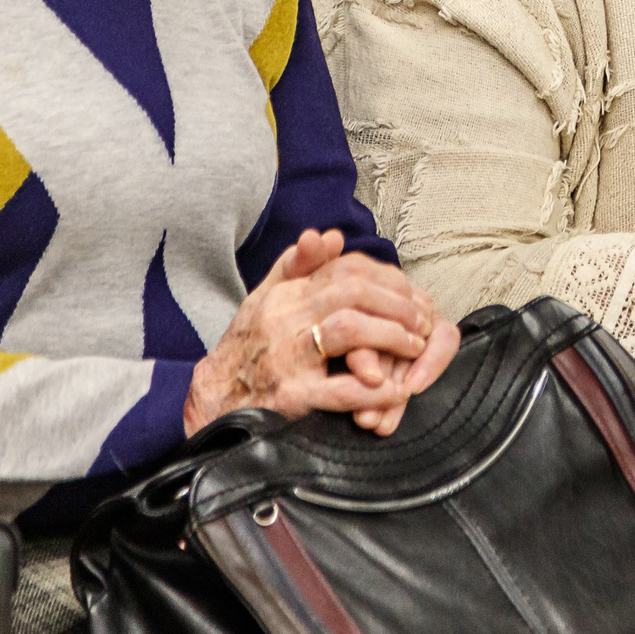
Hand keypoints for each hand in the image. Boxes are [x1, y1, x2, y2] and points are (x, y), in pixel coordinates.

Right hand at [184, 229, 460, 437]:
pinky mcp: (290, 396)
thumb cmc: (246, 347)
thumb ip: (298, 266)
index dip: (385, 280)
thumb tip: (331, 235)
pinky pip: (340, 390)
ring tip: (415, 347)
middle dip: (396, 305)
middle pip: (352, 294)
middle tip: (423, 320)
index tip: (411, 292)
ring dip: (391, 337)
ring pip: (348, 330)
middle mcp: (284, 318)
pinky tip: (396, 390)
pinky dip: (373, 390)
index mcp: (284, 294)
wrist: (211, 398)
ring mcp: (286, 357)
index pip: (344, 270)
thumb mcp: (265, 298)